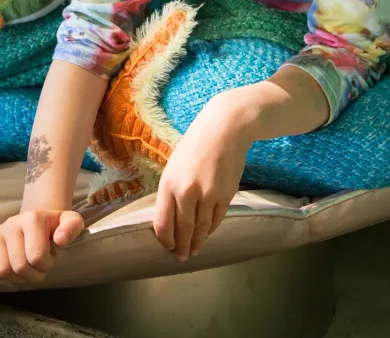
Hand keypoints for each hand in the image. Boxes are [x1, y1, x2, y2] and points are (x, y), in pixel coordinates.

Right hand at [0, 210, 84, 283]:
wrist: (36, 221)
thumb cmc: (55, 227)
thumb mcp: (72, 223)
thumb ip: (73, 227)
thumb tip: (60, 239)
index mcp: (32, 217)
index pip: (36, 256)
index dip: (46, 265)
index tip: (51, 258)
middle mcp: (11, 223)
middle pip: (19, 266)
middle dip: (34, 274)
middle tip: (40, 266)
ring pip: (4, 270)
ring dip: (20, 277)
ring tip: (29, 267)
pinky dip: (6, 276)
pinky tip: (16, 267)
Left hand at [153, 91, 252, 261]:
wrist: (224, 130)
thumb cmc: (195, 147)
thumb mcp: (174, 167)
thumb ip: (171, 192)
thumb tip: (170, 218)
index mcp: (169, 185)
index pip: (163, 223)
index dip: (165, 239)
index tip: (167, 247)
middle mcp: (187, 193)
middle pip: (183, 230)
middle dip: (182, 247)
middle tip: (181, 258)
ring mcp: (208, 195)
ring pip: (201, 228)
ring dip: (198, 242)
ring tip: (194, 251)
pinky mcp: (226, 195)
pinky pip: (217, 219)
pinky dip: (211, 229)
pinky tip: (207, 234)